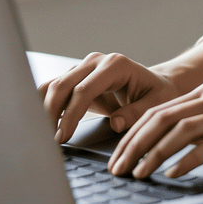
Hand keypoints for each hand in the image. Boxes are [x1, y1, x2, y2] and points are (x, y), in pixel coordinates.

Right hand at [38, 52, 183, 142]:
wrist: (155, 84)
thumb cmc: (158, 94)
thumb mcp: (156, 104)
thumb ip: (136, 113)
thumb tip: (116, 123)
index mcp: (116, 65)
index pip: (84, 90)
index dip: (71, 115)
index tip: (64, 137)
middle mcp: (96, 61)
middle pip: (62, 85)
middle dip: (51, 114)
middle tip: (50, 142)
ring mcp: (84, 67)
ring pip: (53, 86)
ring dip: (44, 110)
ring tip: (44, 136)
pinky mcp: (76, 77)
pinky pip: (54, 90)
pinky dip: (45, 106)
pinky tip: (47, 126)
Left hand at [108, 81, 202, 178]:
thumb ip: (202, 124)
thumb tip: (165, 146)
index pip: (158, 111)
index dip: (132, 134)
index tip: (117, 157)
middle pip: (162, 118)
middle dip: (134, 144)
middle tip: (118, 169)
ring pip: (181, 130)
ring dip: (154, 153)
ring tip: (138, 173)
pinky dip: (186, 160)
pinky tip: (172, 173)